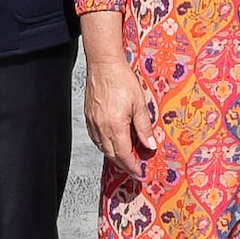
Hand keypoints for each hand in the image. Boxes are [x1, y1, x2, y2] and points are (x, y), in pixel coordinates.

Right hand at [81, 21, 156, 177]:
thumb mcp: (139, 104)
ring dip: (114, 156)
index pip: (124, 154)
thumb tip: (150, 145)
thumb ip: (144, 127)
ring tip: (126, 159)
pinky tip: (112, 144)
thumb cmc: (121, 80)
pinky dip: (105, 145)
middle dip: (124, 165)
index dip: (133, 167)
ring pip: (103, 148)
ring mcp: (93, 123)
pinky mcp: (89, 117)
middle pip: (112, 155)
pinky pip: (96, 138)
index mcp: (115, 126)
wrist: (103, 65)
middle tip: (134, 170)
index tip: (140, 173)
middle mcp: (101, 127)